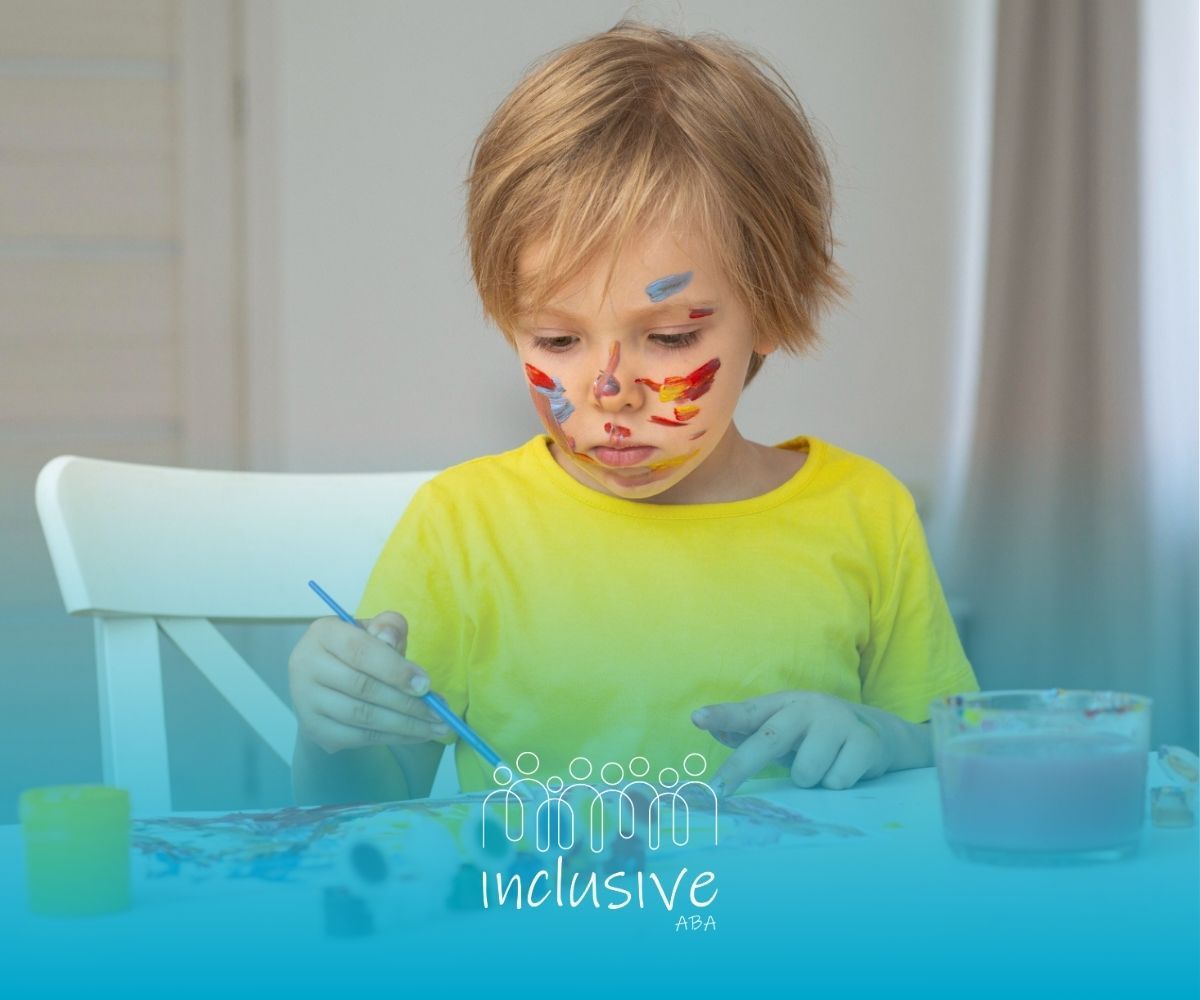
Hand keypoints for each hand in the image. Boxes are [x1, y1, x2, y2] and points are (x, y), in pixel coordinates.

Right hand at [288, 611, 450, 752]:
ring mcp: (306, 700)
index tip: (427, 685)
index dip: (396, 669)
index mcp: (323, 633)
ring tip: (436, 727)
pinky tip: (416, 736)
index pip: (360, 652)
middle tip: (439, 713)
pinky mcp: (313, 728)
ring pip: (362, 716)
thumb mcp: (376, 631)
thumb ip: (389, 628)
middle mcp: (305, 664)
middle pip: (363, 688)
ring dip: (405, 725)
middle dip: (407, 702)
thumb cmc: (360, 650)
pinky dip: (392, 738)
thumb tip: (391, 640)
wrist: (328, 682)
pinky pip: (358, 737)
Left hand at [691, 691, 891, 795]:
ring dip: (810, 780)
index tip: (697, 719)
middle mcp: (809, 707)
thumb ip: (750, 731)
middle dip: (740, 768)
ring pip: (805, 772)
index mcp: (785, 703)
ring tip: (823, 768)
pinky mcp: (865, 741)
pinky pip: (835, 782)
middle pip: (768, 741)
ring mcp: (838, 722)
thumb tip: (713, 730)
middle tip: (718, 792)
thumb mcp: (784, 729)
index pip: (748, 711)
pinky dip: (836, 785)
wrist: (879, 733)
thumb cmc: (817, 735)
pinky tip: (846, 769)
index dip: (722, 715)